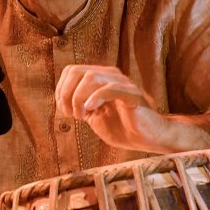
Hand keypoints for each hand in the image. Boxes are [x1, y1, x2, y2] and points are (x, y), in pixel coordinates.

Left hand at [55, 64, 169, 151]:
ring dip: (79, 98)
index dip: (61, 90)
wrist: (148, 139)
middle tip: (73, 115)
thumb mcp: (94, 115)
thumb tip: (62, 100)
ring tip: (82, 116)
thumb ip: (80, 105)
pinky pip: (111, 88)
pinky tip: (91, 111)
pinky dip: (96, 98)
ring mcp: (122, 83)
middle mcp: (110, 75)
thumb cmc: (122, 128)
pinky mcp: (132, 94)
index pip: (71, 71)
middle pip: (77, 71)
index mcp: (101, 78)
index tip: (65, 111)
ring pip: (91, 77)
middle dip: (67, 94)